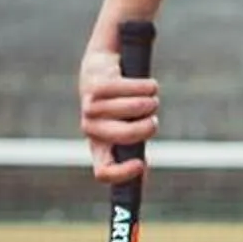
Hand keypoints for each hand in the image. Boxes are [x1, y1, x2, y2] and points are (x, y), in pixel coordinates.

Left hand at [79, 45, 159, 183]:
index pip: (103, 172)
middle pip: (127, 135)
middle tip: (153, 119)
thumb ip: (133, 150)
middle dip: (148, 126)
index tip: (142, 164)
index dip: (122, 173)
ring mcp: (90, 106)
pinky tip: (147, 85)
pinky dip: (147, 87)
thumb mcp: (129, 129)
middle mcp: (90, 129)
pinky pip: (132, 88)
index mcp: (99, 146)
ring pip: (133, 108)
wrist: (103, 66)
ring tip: (150, 97)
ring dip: (150, 102)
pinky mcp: (96, 84)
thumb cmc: (120, 104)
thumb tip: (142, 176)